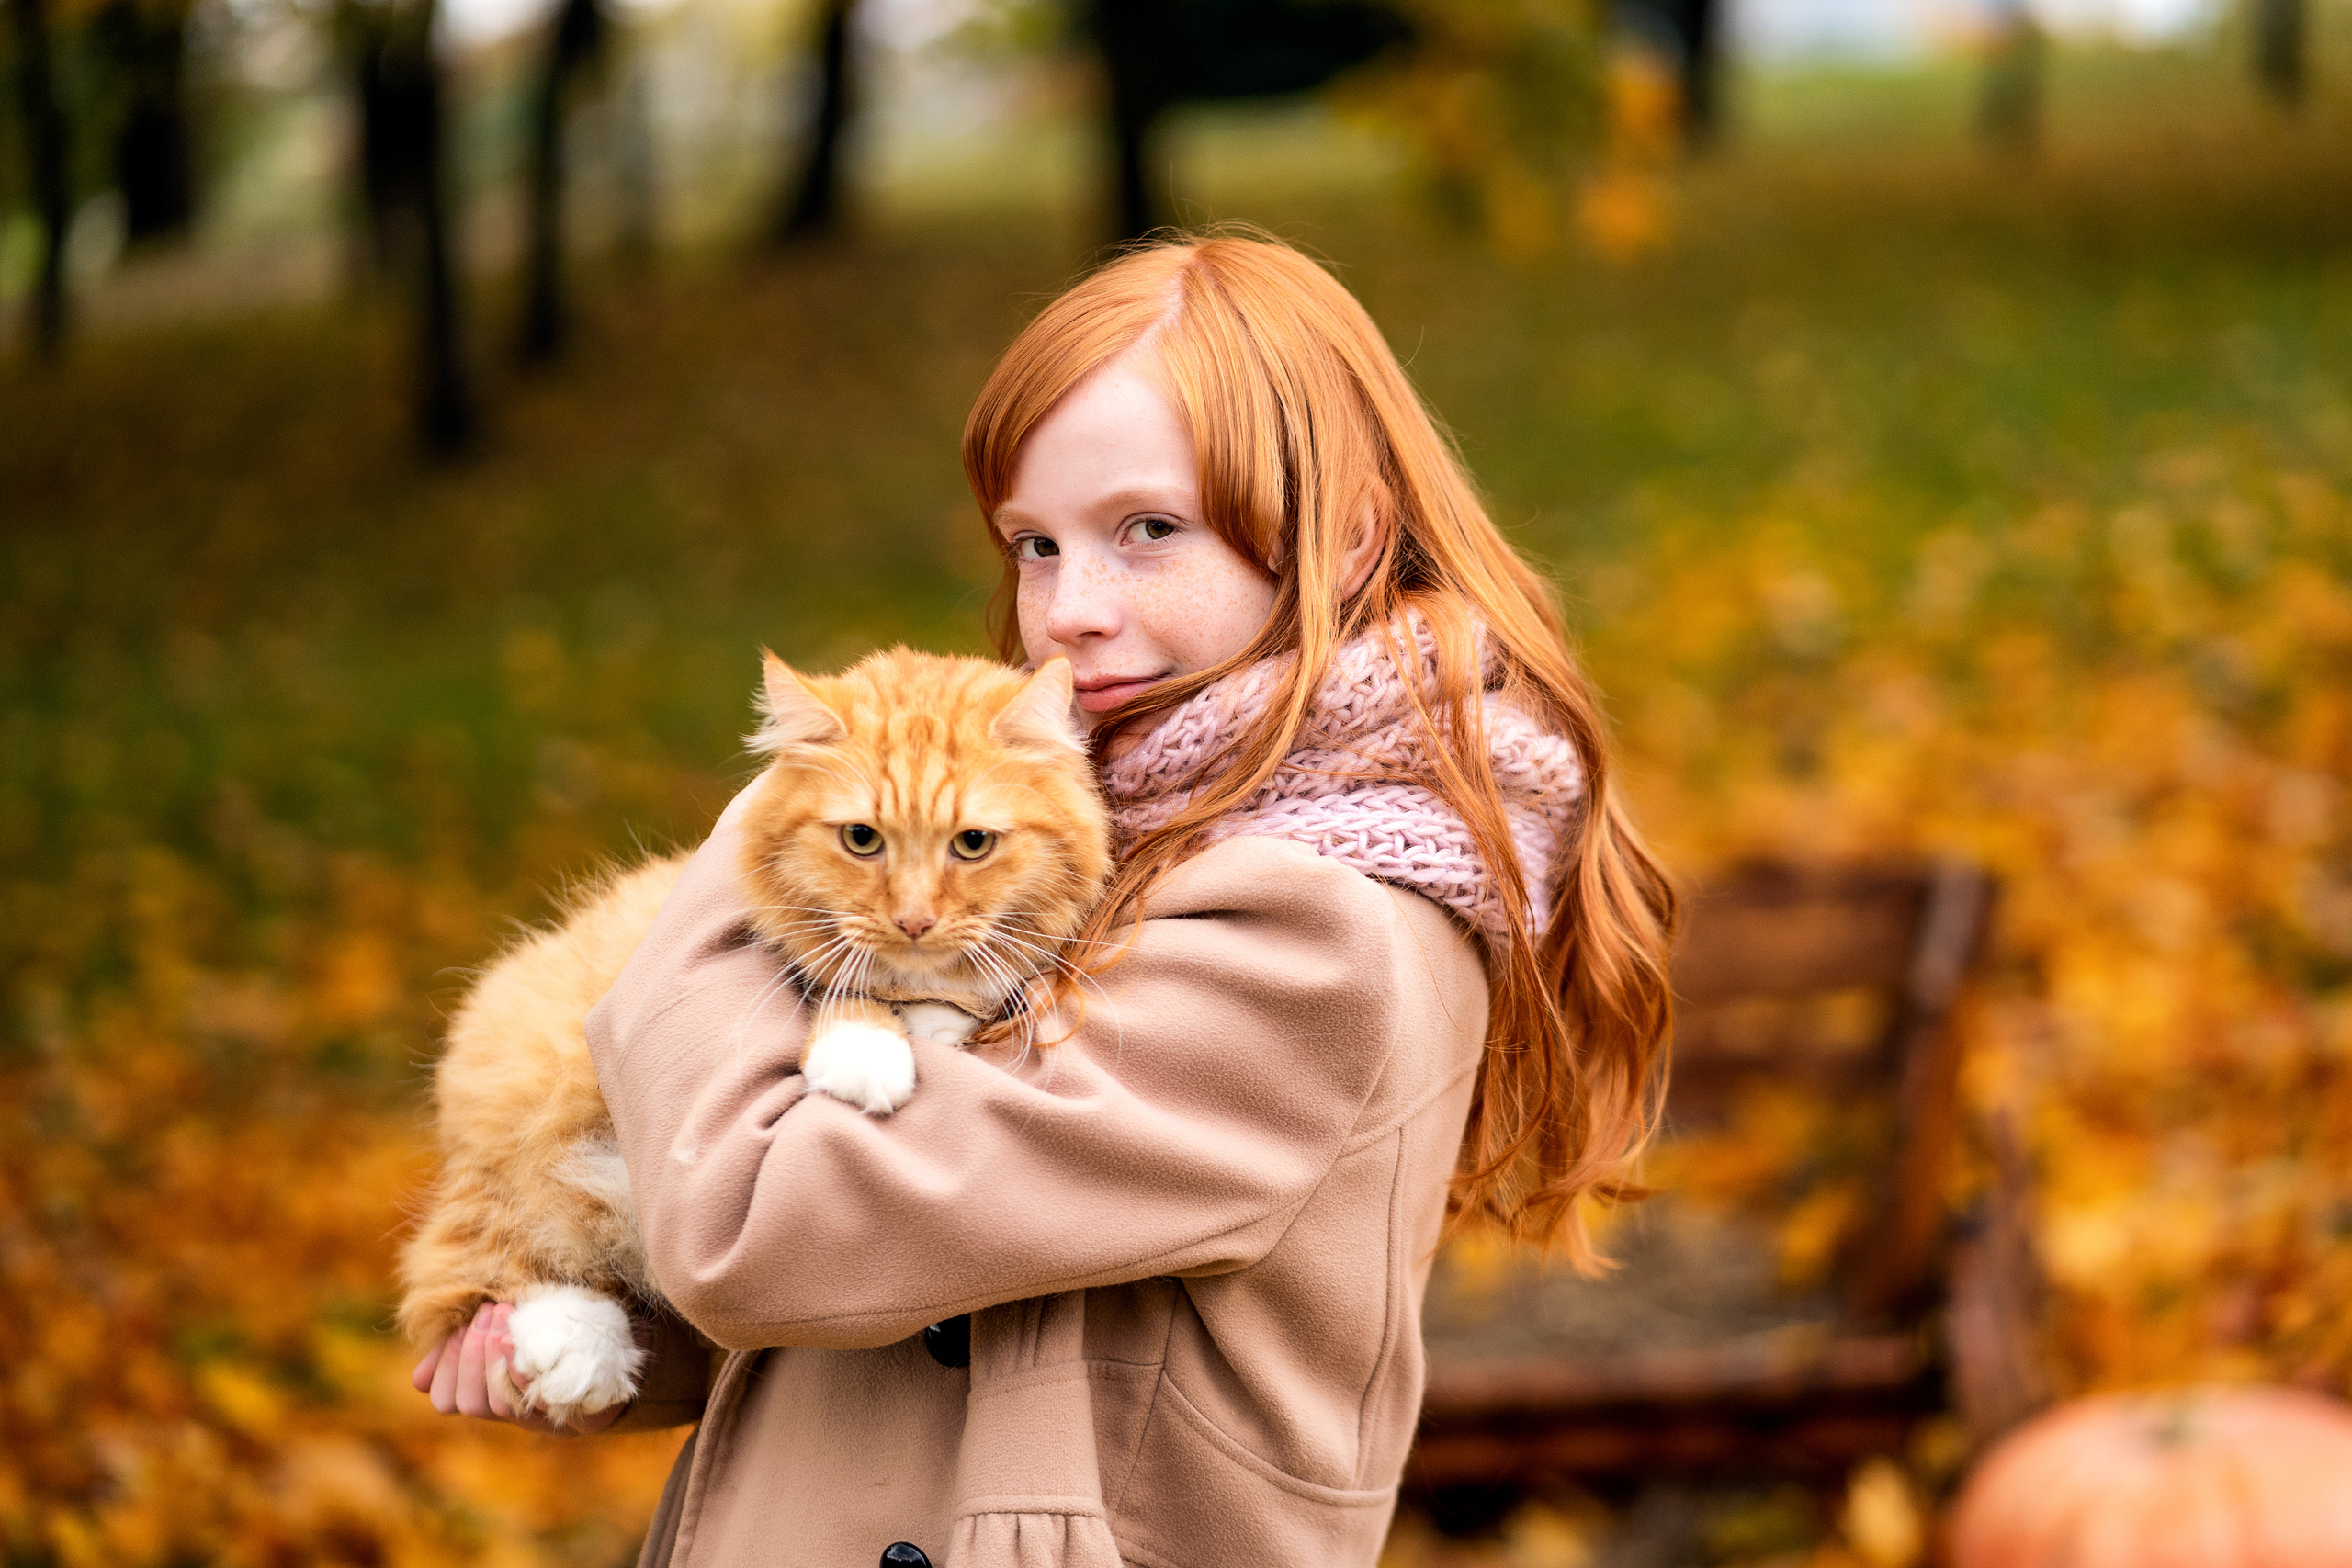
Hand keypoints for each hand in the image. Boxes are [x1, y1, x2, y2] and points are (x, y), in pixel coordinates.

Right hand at [410, 1302, 623, 1433]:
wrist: (626, 1334)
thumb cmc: (562, 1323)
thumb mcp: (508, 1326)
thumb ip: (464, 1349)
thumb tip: (417, 1381)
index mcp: (497, 1394)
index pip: (450, 1400)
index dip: (450, 1365)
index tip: (466, 1322)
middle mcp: (521, 1412)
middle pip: (474, 1405)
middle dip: (473, 1355)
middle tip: (490, 1311)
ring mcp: (553, 1417)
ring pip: (504, 1408)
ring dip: (499, 1357)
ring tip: (509, 1315)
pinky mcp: (589, 1416)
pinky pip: (553, 1411)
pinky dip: (533, 1377)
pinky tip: (527, 1346)